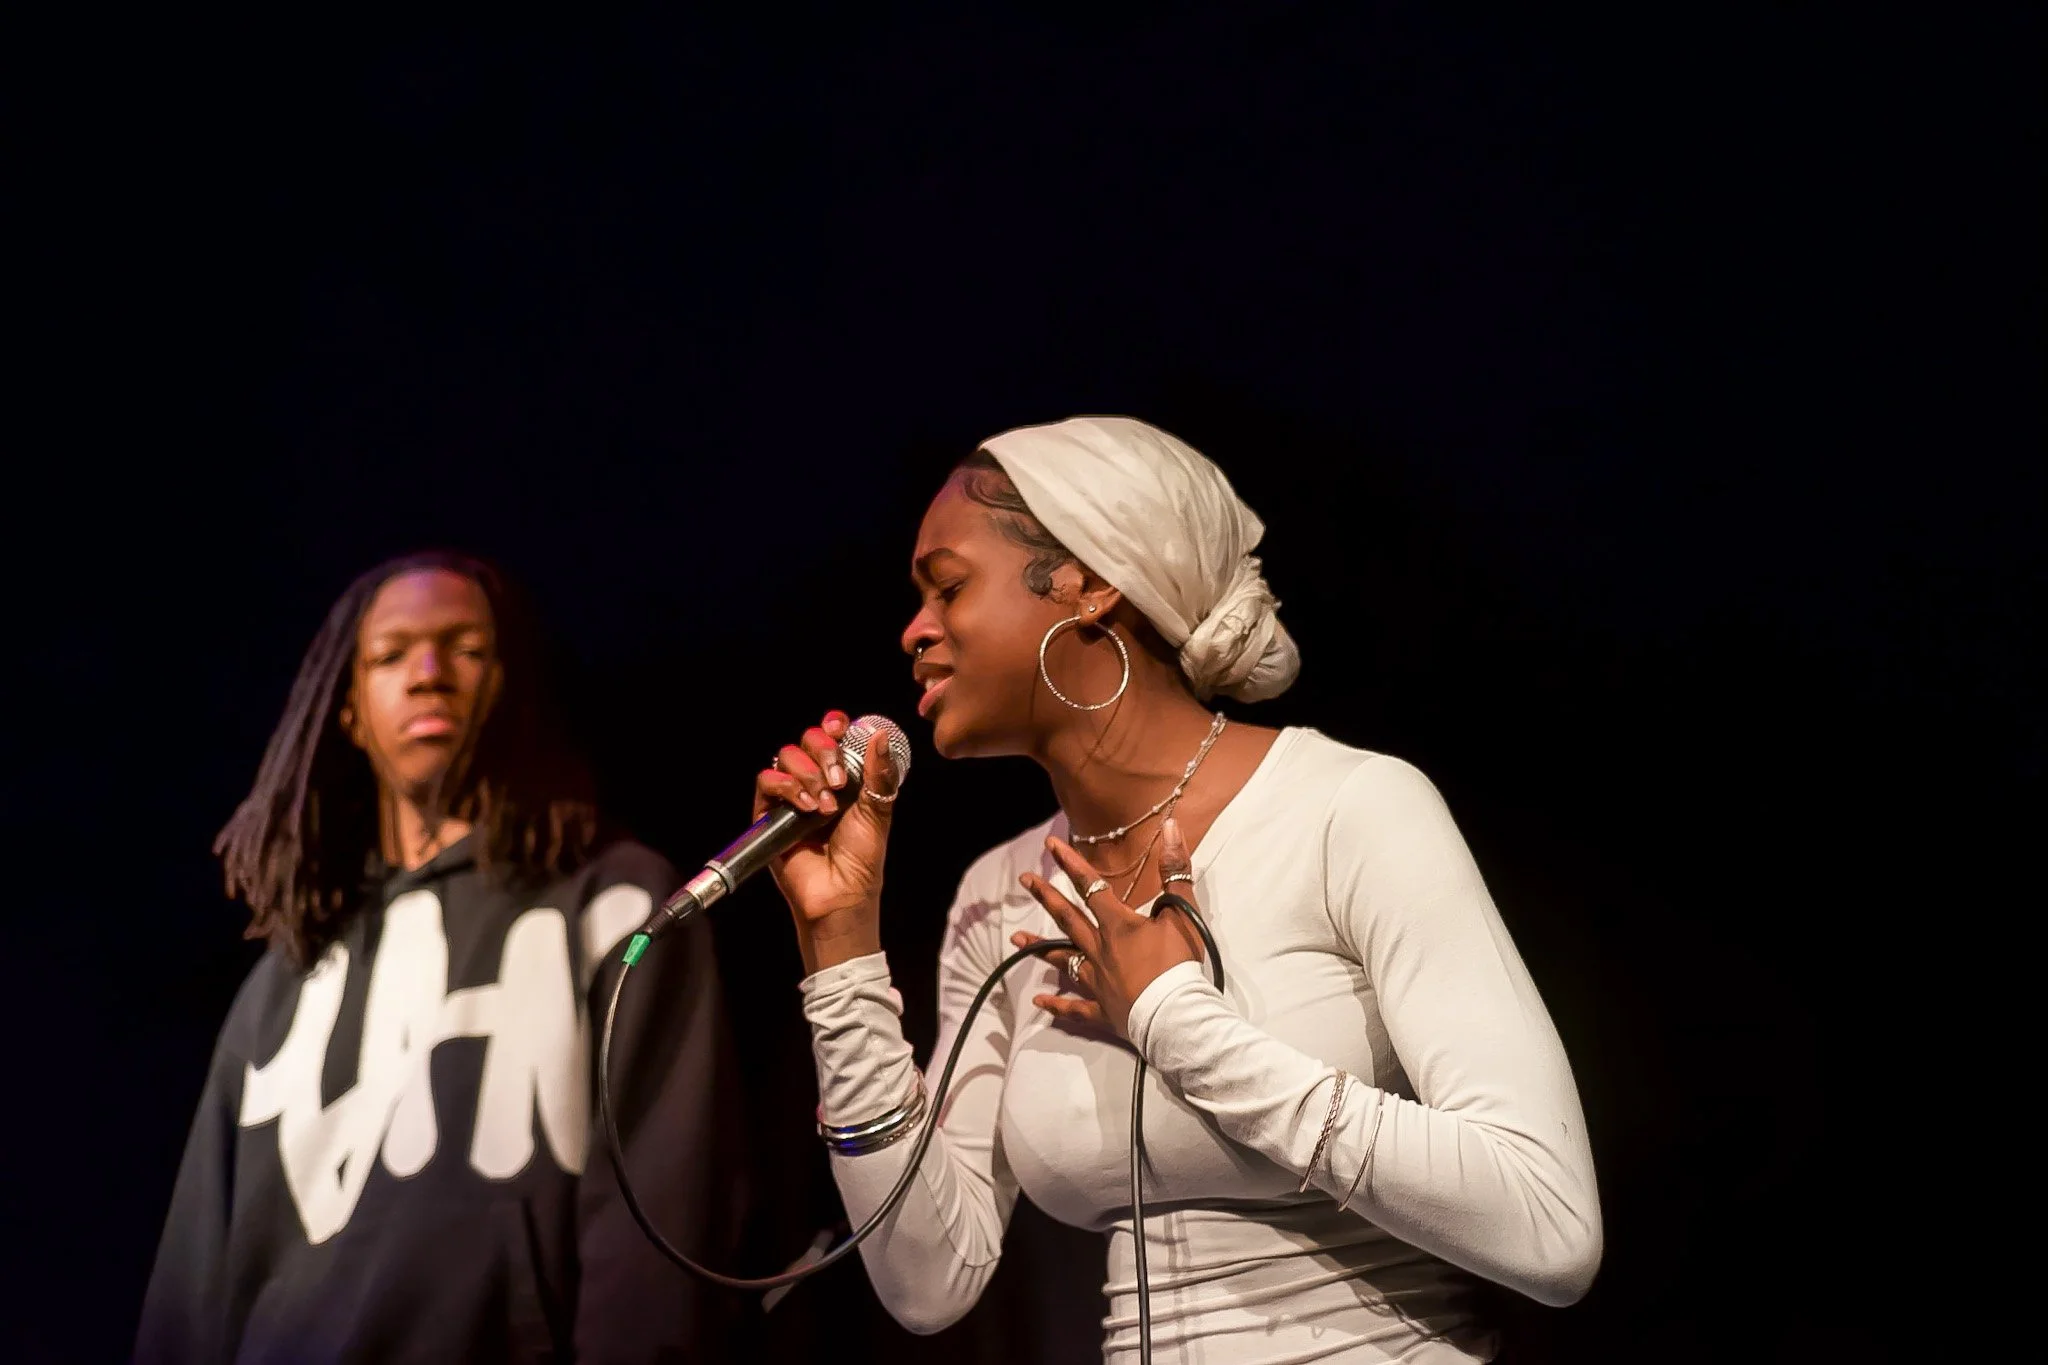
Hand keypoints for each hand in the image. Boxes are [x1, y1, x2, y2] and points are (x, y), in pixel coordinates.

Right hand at [753, 711, 901, 970]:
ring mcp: (791, 795)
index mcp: (844, 775)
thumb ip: (878, 772)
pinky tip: (807, 806)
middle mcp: (816, 780)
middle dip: (824, 751)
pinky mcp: (769, 812)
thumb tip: (881, 735)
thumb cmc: (862, 858)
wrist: (840, 893)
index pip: (832, 735)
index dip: (834, 724)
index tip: (840, 726)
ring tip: (825, 804)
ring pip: (786, 756)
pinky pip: (767, 780)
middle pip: (807, 739)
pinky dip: (788, 787)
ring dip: (808, 773)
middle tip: (838, 780)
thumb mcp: (878, 810)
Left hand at [1012, 820, 1205, 1038]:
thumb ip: (1175, 870)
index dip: (1071, 864)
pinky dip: (1057, 1004)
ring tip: (1016, 939)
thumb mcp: (1183, 912)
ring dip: (1040, 948)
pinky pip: (1075, 1007)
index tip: (1051, 845)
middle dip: (1046, 896)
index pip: (1091, 886)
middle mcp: (1100, 949)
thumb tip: (1171, 826)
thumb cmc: (1179, 964)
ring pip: (1064, 960)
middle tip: (1024, 880)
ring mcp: (1098, 981)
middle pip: (1068, 918)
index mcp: (1118, 925)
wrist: (1177, 1014)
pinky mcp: (1103, 1009)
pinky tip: (1039, 1001)